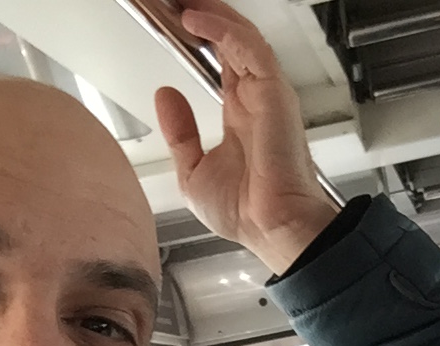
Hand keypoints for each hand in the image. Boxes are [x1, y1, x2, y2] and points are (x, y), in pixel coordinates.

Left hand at [154, 0, 337, 273]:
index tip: (173, 19)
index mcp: (241, 116)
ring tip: (182, 1)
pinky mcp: (274, 93)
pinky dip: (222, 29)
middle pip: (231, 41)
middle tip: (174, 1)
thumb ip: (180, 132)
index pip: (222, 61)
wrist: (272, 229)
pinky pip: (249, 48)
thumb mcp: (193, 172)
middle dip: (204, 14)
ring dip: (211, 13)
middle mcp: (256, 101)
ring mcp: (267, 94)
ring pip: (241, 36)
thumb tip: (165, 95)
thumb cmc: (246, 214)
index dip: (200, 37)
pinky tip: (196, 18)